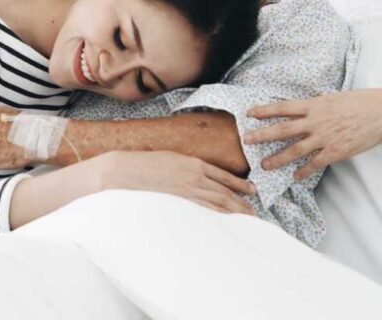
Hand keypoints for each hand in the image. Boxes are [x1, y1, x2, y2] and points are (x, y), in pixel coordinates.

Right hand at [94, 150, 257, 215]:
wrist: (125, 171)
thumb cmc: (143, 163)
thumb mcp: (169, 158)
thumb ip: (186, 167)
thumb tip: (198, 177)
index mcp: (193, 163)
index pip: (223, 176)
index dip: (240, 185)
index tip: (252, 191)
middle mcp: (195, 176)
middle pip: (225, 193)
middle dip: (242, 204)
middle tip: (255, 214)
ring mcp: (188, 190)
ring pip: (219, 203)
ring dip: (236, 213)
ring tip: (248, 221)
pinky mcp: (180, 201)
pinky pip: (205, 211)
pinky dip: (219, 217)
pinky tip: (227, 222)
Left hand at [245, 89, 381, 179]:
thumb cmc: (358, 103)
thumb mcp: (331, 99)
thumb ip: (313, 106)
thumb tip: (299, 111)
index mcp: (313, 105)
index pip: (282, 107)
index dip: (264, 110)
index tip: (248, 113)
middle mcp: (315, 121)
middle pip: (282, 129)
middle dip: (262, 135)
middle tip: (246, 140)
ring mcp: (325, 137)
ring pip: (295, 150)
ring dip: (277, 159)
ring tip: (264, 166)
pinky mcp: (336, 151)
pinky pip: (315, 163)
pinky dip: (304, 172)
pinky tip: (295, 177)